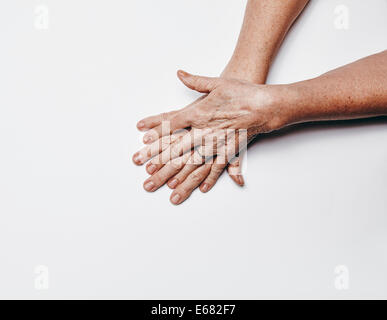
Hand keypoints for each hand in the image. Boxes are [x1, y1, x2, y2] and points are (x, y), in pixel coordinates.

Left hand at [133, 71, 288, 203]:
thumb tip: (180, 73)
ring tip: (171, 193)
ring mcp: (216, 144)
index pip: (170, 126)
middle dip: (161, 167)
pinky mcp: (229, 151)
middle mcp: (204, 132)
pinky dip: (211, 179)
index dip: (155, 136)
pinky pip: (217, 168)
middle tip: (148, 179)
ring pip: (194, 166)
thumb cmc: (242, 93)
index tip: (143, 144)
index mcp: (198, 114)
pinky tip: (202, 189)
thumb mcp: (217, 83)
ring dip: (182, 180)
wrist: (266, 104)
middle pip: (177, 152)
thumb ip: (195, 81)